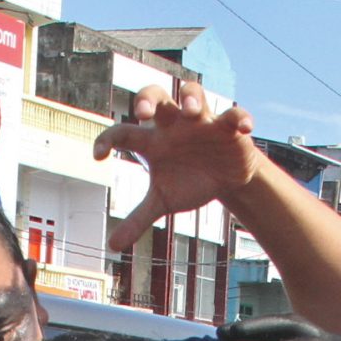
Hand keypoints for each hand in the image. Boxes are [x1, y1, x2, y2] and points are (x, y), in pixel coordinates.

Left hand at [93, 80, 261, 252]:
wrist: (224, 178)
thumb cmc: (188, 181)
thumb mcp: (162, 201)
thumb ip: (137, 219)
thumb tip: (112, 246)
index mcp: (152, 141)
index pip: (123, 133)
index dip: (107, 140)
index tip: (98, 156)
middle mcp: (173, 124)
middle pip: (156, 94)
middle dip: (148, 98)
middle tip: (143, 113)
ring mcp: (200, 121)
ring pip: (193, 93)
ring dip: (191, 99)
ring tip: (190, 112)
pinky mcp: (227, 127)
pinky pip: (233, 116)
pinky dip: (239, 118)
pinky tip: (243, 128)